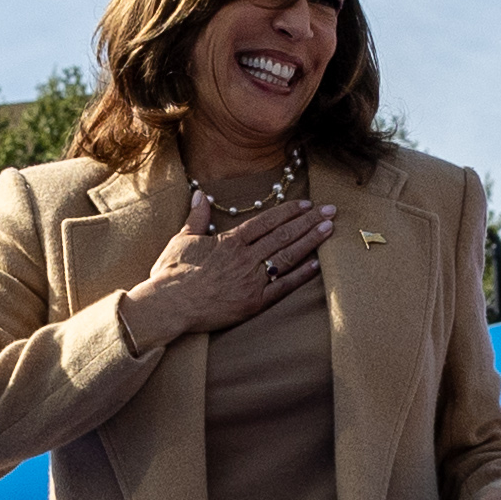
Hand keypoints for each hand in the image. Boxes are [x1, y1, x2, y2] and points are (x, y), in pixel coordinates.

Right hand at [119, 193, 336, 347]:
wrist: (169, 305)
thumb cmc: (172, 273)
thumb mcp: (183, 239)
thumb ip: (197, 217)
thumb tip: (200, 194)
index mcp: (230, 241)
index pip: (267, 221)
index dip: (289, 211)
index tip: (306, 204)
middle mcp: (246, 258)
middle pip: (284, 235)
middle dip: (309, 221)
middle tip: (331, 211)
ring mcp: (252, 281)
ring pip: (287, 257)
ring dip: (310, 242)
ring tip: (329, 230)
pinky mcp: (253, 303)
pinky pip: (282, 288)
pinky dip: (300, 276)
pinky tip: (317, 265)